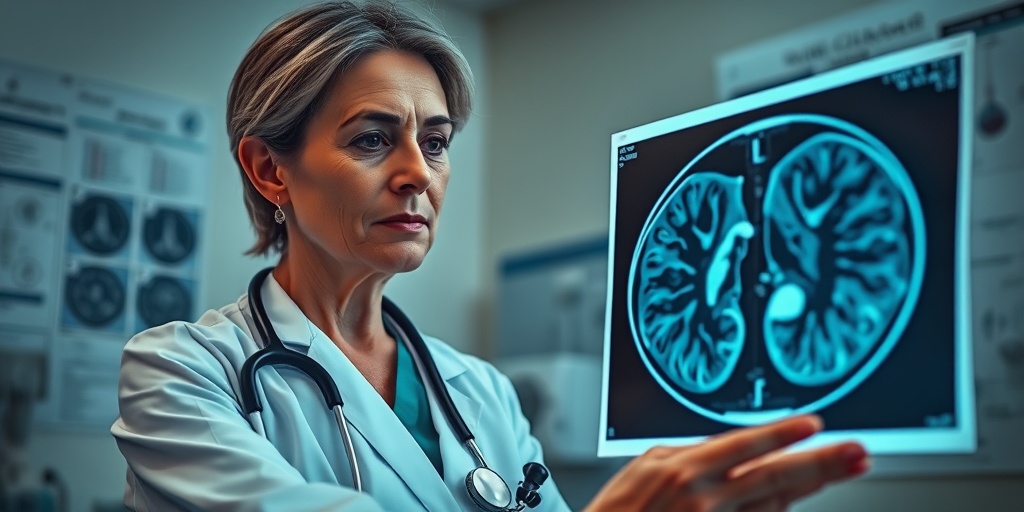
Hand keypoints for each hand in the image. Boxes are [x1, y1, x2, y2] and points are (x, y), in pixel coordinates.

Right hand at [584, 415, 868, 511]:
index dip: (782, 434)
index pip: (744, 446)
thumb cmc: (619, 511)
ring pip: (776, 505)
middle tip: (858, 453)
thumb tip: (732, 447)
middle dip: (821, 464)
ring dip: (811, 486)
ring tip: (843, 468)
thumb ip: (691, 454)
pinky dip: (780, 509)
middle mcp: (704, 499)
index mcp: (684, 470)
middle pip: (775, 478)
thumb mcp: (646, 467)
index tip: (815, 425)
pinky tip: (797, 497)